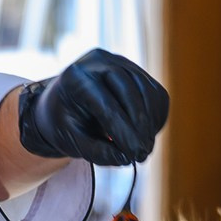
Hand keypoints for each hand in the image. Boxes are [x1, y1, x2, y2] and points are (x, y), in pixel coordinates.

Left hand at [15, 49, 168, 167]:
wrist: (64, 102)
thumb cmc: (64, 122)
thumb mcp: (70, 141)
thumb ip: (95, 151)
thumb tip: (125, 158)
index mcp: (75, 77)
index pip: (106, 105)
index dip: (123, 132)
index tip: (134, 156)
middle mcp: (98, 62)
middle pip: (129, 92)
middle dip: (139, 127)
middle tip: (143, 154)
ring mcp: (120, 62)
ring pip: (147, 92)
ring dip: (150, 123)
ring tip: (145, 148)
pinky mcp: (136, 70)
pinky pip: (156, 93)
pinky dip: (156, 116)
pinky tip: (148, 135)